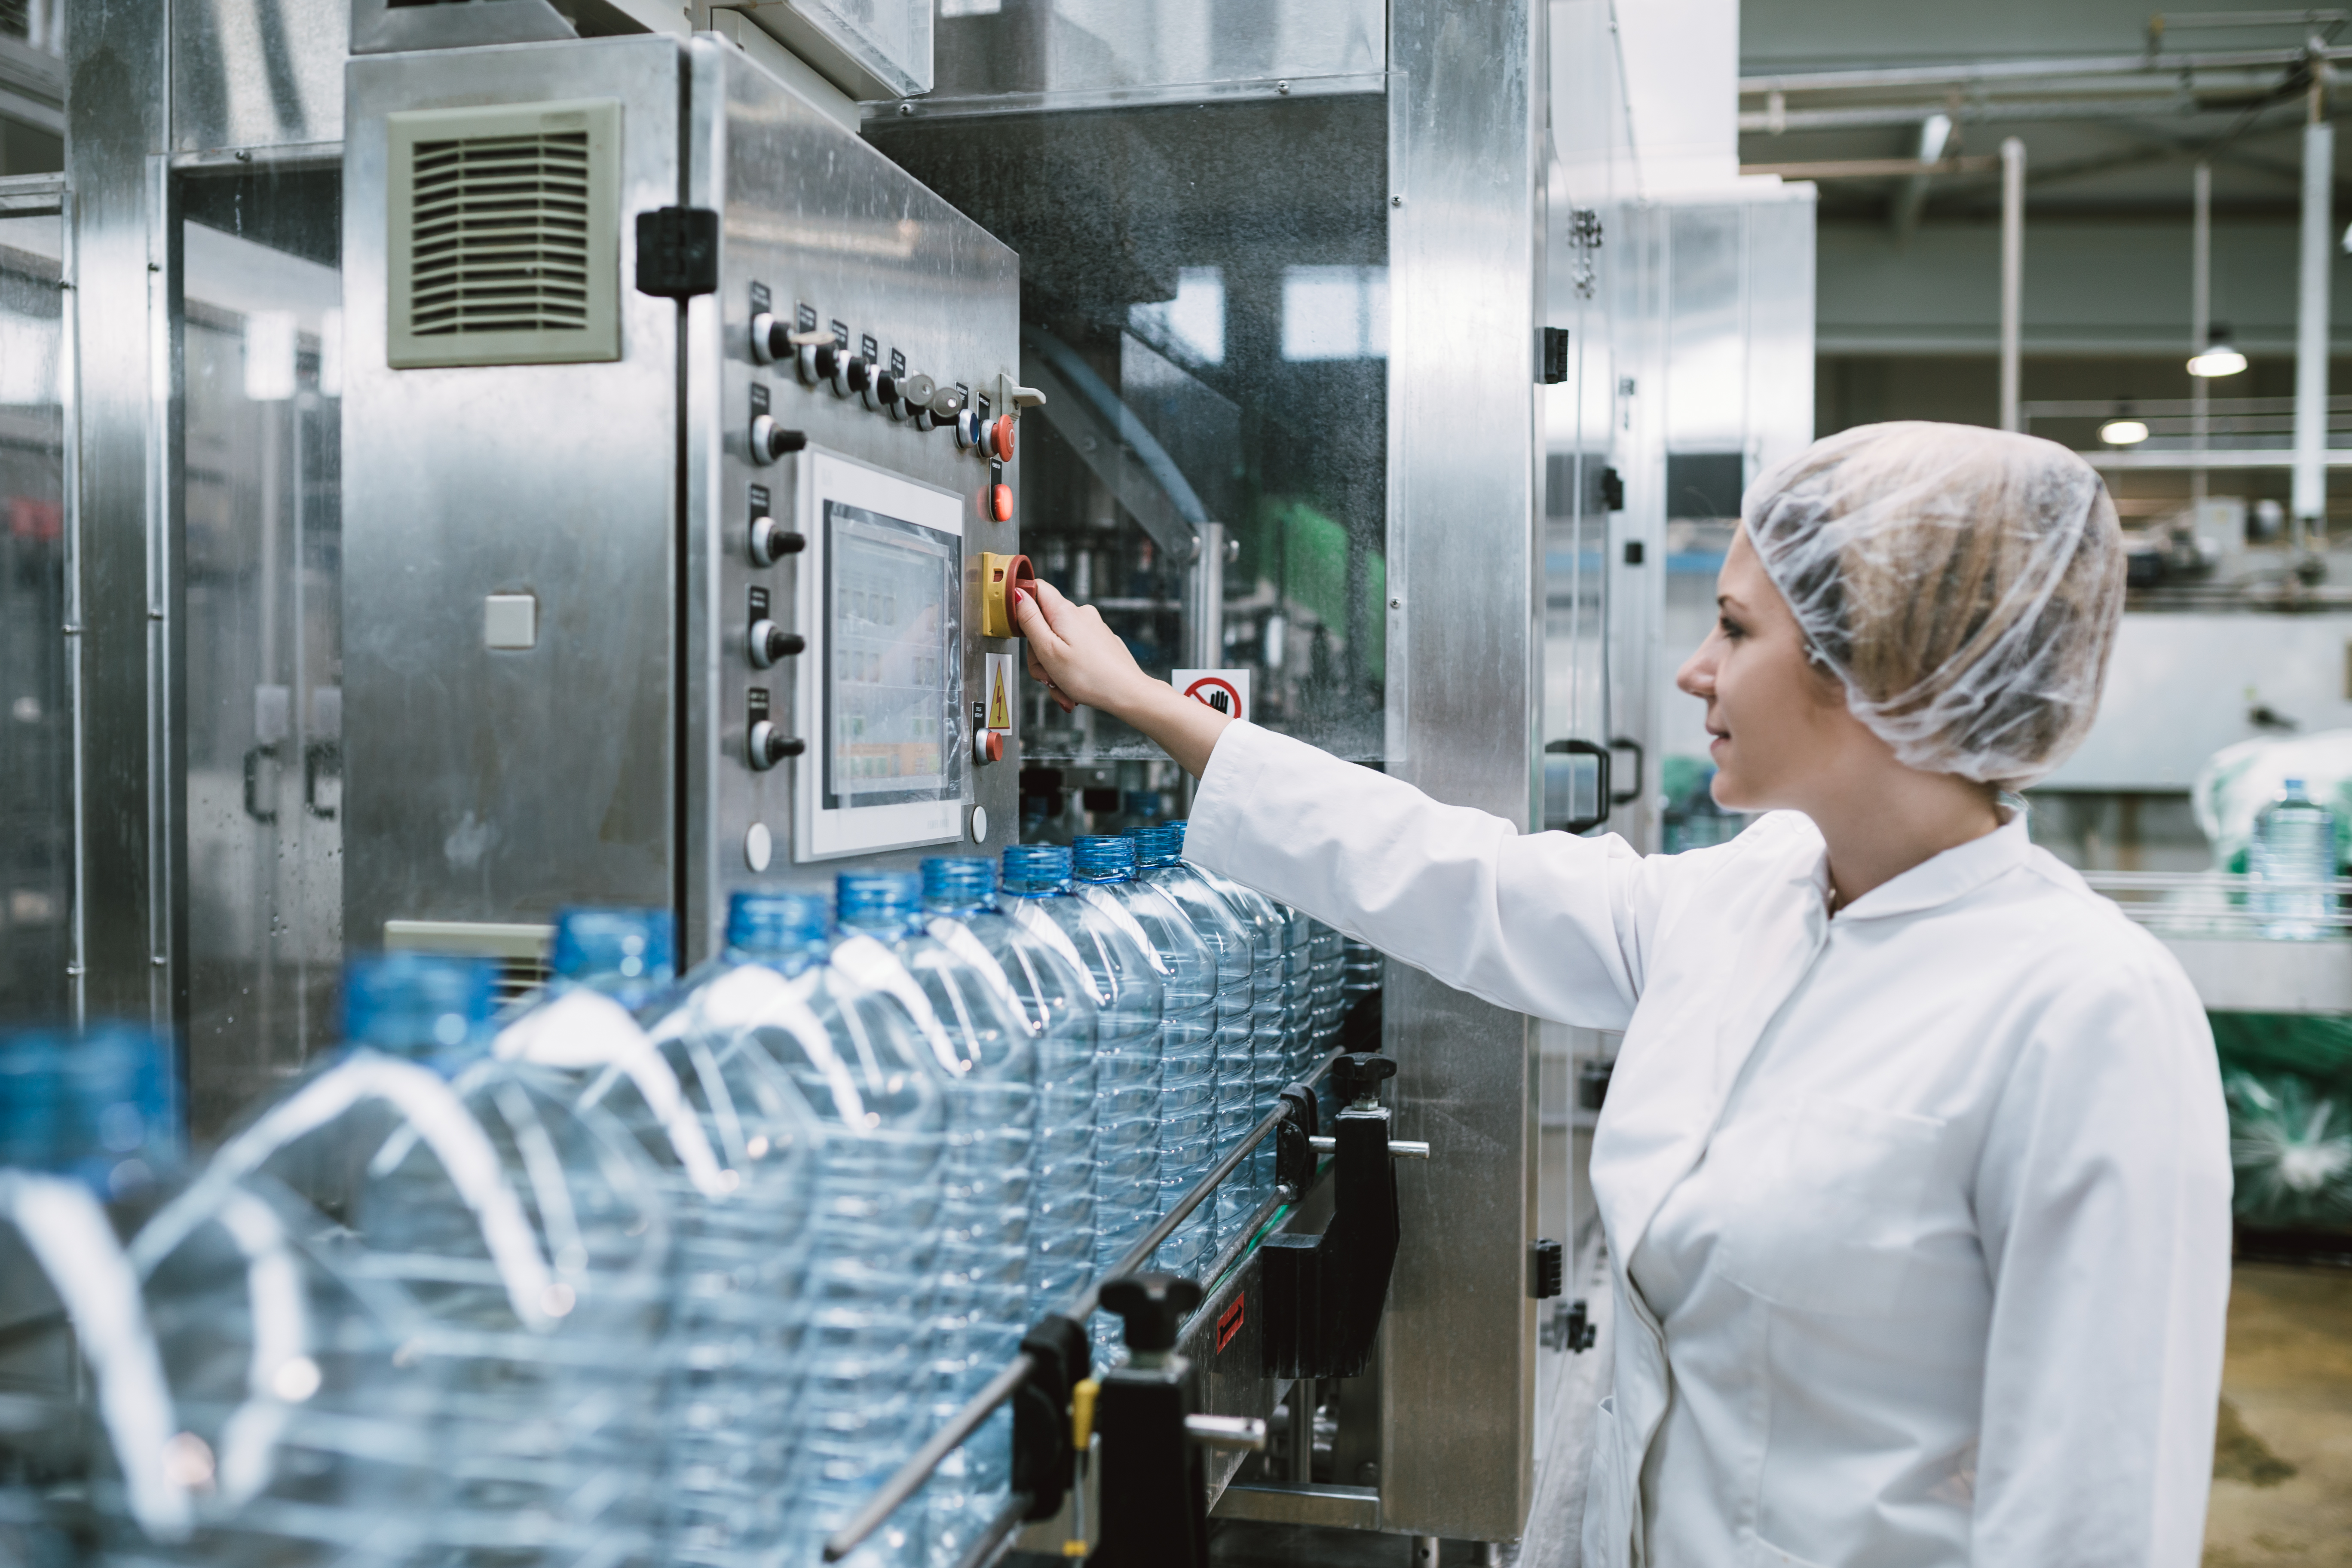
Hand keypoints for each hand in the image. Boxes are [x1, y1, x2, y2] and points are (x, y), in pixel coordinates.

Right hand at [1011, 577, 1233, 777]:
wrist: (1127, 693)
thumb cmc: (1089, 676)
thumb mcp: (1048, 650)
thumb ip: (1029, 620)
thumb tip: (1018, 595)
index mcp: (1065, 612)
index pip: (1037, 588)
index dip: (1023, 603)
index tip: (1019, 626)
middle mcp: (1081, 614)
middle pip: (1045, 625)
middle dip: (1040, 653)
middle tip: (1045, 673)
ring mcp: (1093, 628)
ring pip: (1059, 643)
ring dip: (1054, 667)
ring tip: (1061, 685)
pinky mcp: (1100, 642)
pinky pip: (1075, 652)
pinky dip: (1070, 669)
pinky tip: (1073, 686)